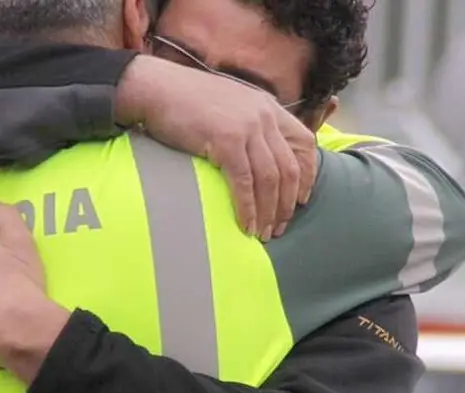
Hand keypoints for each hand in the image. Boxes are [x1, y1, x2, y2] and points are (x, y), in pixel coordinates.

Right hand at [116, 55, 316, 239]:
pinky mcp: (226, 141)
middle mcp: (264, 116)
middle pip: (289, 167)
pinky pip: (245, 182)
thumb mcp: (227, 104)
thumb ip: (245, 123)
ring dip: (268, 211)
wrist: (156, 88)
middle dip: (286, 204)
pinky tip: (245, 224)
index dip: (308, 175)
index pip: (304, 142)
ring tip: (262, 233)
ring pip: (270, 179)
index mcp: (267, 106)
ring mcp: (247, 128)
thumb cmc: (183, 100)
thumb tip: (251, 154)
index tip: (300, 200)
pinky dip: (247, 208)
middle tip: (278, 227)